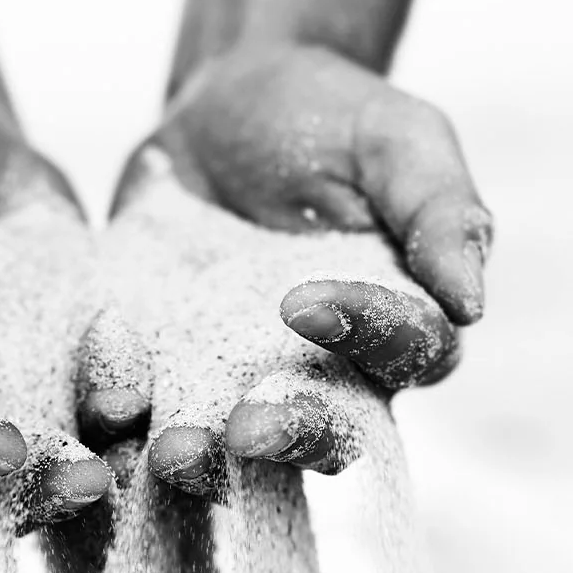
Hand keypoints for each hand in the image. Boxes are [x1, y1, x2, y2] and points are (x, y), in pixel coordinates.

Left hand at [112, 43, 490, 417]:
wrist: (223, 108)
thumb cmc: (332, 119)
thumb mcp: (396, 140)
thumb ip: (439, 211)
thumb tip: (471, 302)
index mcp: (396, 331)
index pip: (402, 356)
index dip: (365, 337)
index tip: (309, 299)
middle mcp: (324, 384)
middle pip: (321, 436)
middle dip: (284, 439)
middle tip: (244, 430)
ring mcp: (239, 393)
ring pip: (230, 454)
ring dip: (201, 464)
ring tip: (168, 452)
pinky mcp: (163, 386)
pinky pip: (145, 420)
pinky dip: (120, 422)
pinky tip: (101, 410)